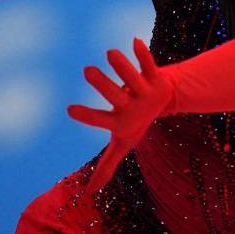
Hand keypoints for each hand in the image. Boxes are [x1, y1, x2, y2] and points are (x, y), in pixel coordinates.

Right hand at [67, 37, 173, 192]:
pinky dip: (143, 54)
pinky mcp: (155, 76)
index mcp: (121, 121)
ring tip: (111, 53)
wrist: (166, 102)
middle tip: (87, 71)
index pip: (101, 120)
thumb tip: (89, 192)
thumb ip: (107, 165)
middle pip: (117, 96)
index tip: (69, 109)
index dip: (87, 116)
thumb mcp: (122, 144)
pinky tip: (135, 41)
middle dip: (103, 85)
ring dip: (123, 66)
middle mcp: (132, 106)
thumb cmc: (137, 122)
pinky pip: (149, 65)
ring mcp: (145, 91)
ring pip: (133, 77)